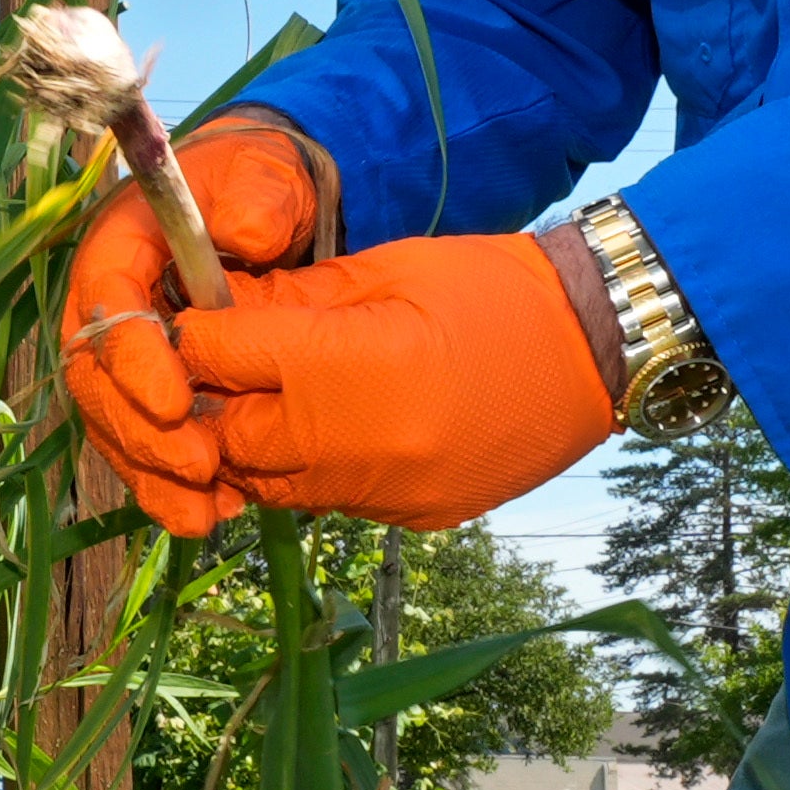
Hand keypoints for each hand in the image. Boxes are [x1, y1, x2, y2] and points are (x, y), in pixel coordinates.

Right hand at [54, 117, 325, 538]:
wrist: (264, 211)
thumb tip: (247, 236)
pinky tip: (216, 516)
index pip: (102, 302)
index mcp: (119, 245)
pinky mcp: (149, 397)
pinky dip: (171, 489)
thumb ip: (258, 197)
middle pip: (97, 381)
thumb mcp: (263, 174)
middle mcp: (106, 308)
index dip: (128, 355)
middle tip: (201, 465)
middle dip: (142, 432)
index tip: (173, 400)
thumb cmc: (256, 186)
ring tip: (207, 513)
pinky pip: (144, 450)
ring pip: (115, 427)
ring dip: (153, 476)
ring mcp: (124, 358)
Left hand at [167, 230, 621, 530]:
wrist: (598, 350)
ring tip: (268, 397)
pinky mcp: (411, 519)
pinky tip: (328, 428)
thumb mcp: (385, 269)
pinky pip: (328, 502)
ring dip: (255, 443)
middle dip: (211, 401)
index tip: (190, 318)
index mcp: (348, 366)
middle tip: (219, 365)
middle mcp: (359, 446)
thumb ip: (291, 298)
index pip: (222, 359)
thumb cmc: (493, 287)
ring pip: (272, 484)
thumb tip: (212, 308)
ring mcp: (386, 493)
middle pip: (232, 437)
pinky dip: (310, 468)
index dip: (196, 337)